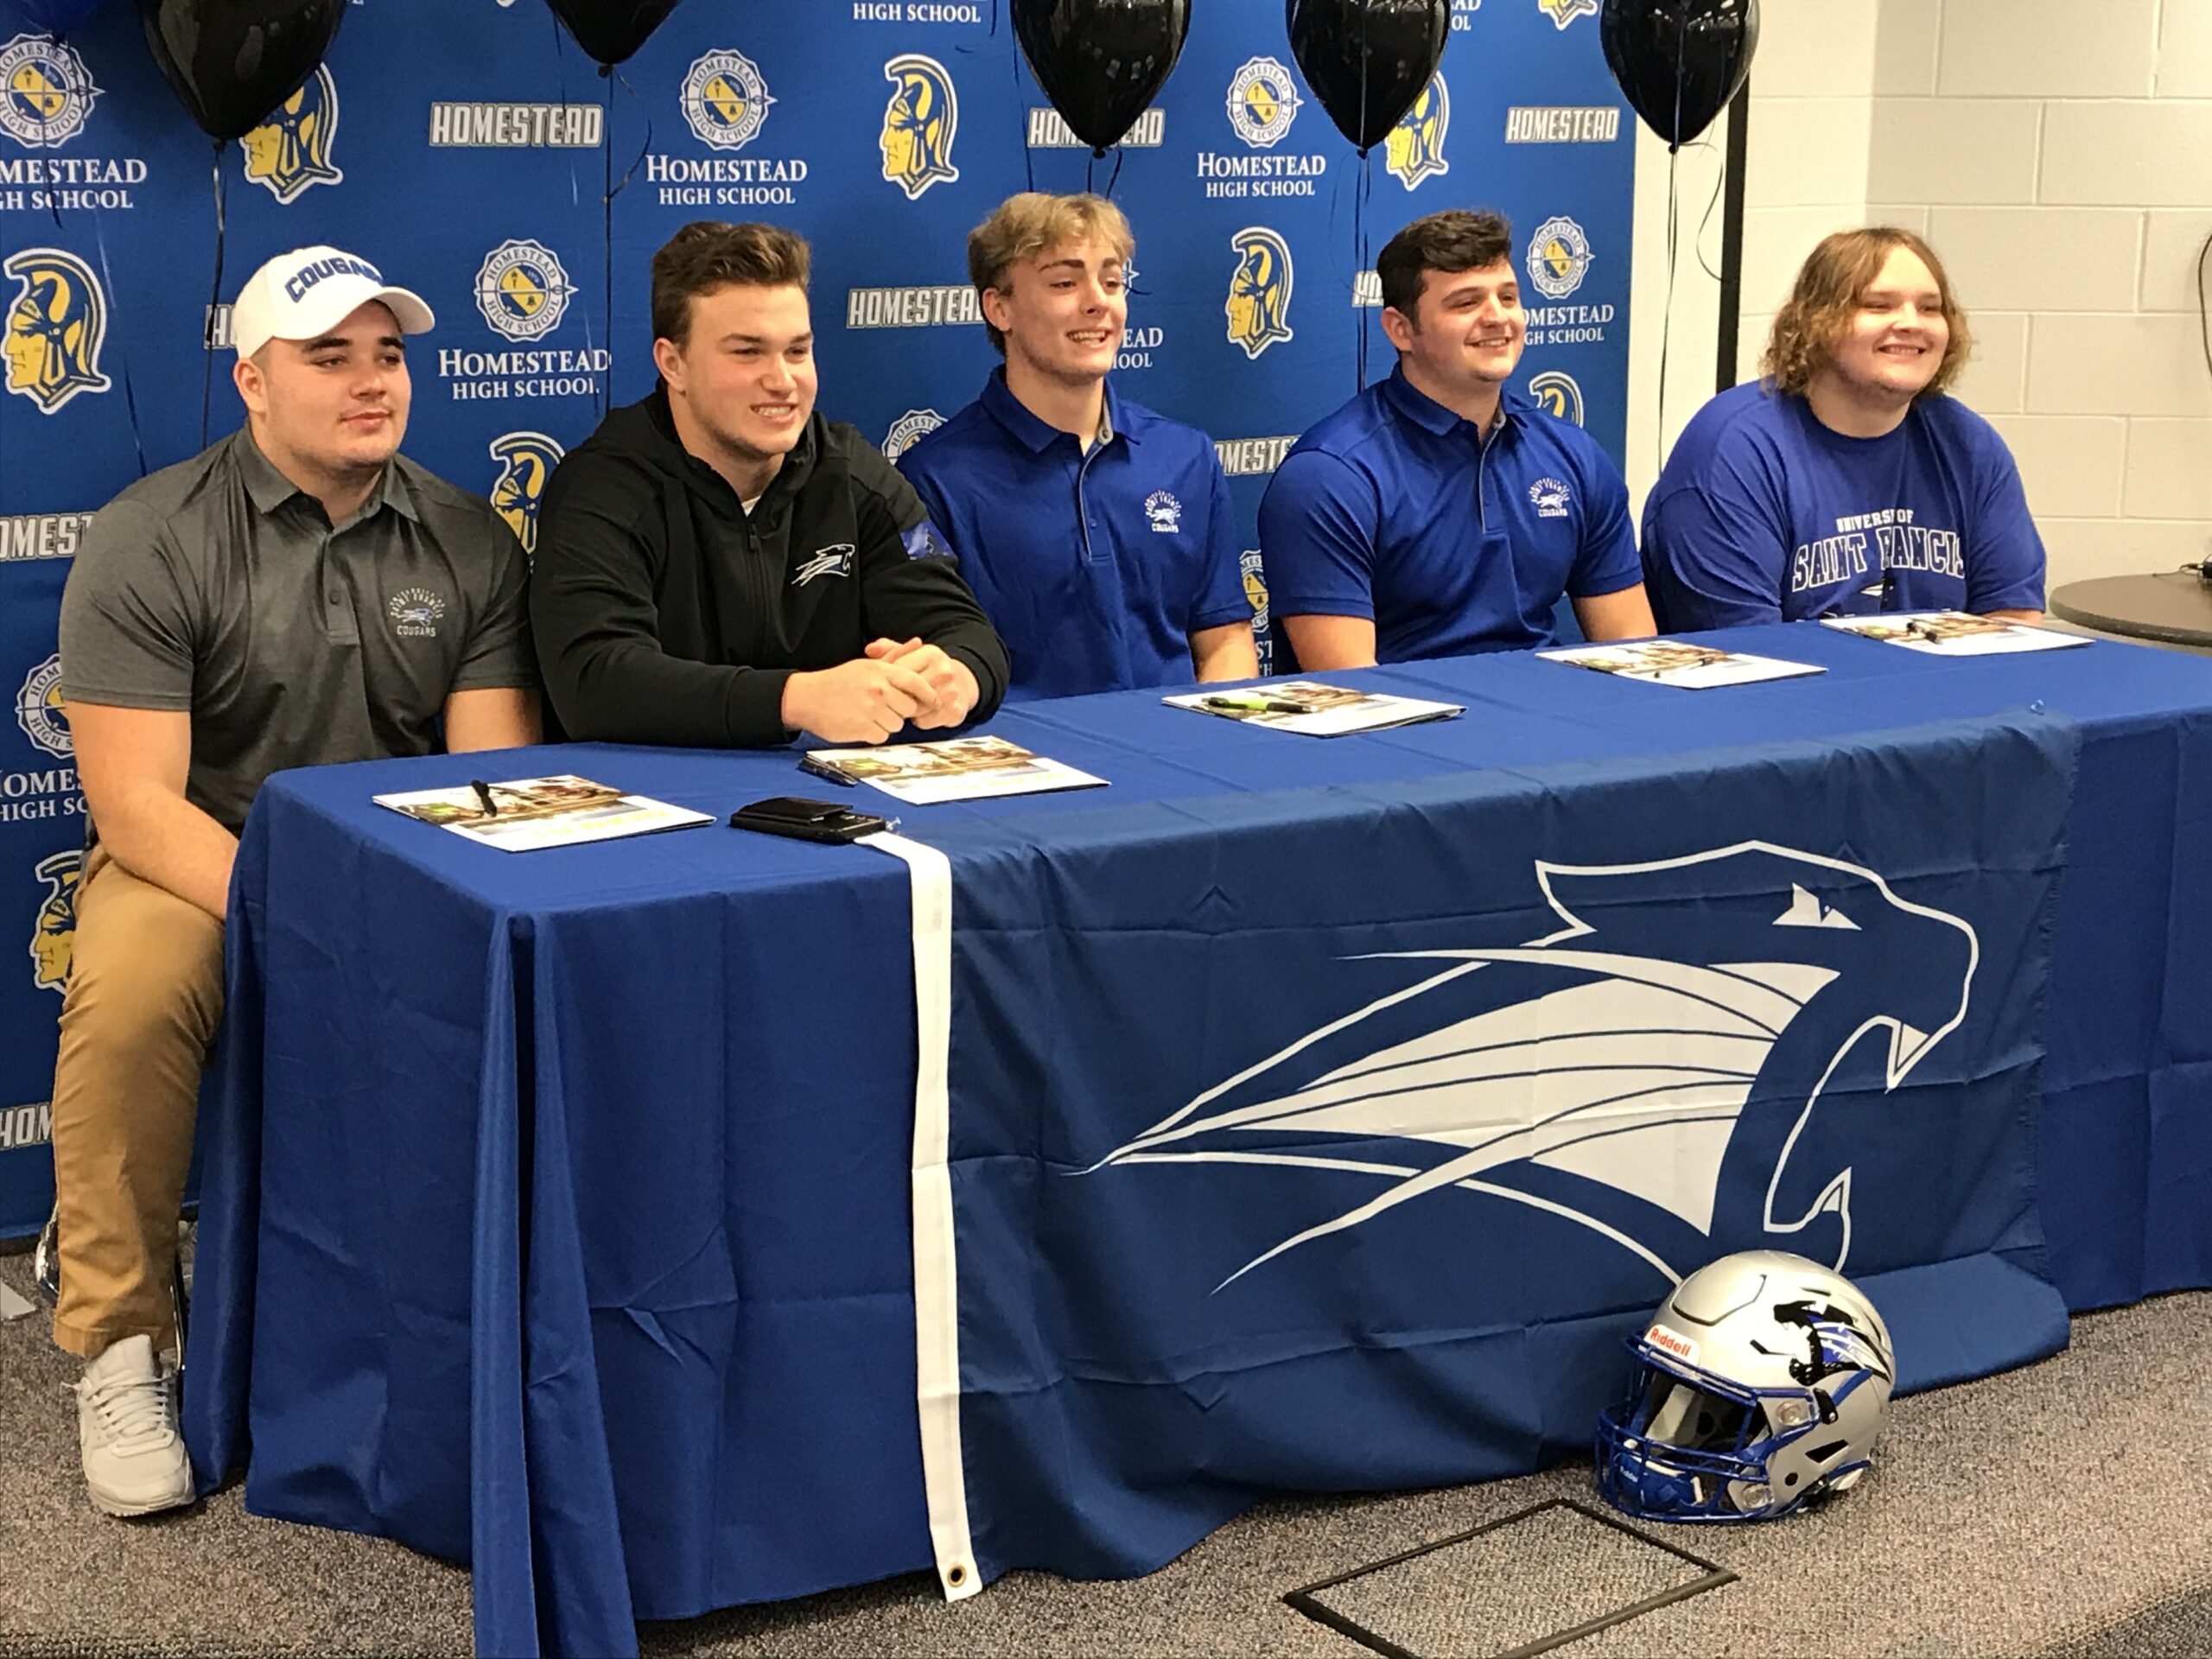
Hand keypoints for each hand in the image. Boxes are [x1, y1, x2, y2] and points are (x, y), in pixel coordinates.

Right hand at [780, 657, 933, 743]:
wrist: (807, 697)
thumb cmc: (839, 681)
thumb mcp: (866, 664)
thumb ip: (895, 655)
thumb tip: (918, 642)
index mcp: (880, 670)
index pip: (916, 682)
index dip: (929, 695)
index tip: (934, 702)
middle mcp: (878, 688)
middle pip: (909, 708)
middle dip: (901, 711)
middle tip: (885, 708)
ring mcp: (870, 709)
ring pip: (897, 724)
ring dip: (887, 724)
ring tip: (869, 715)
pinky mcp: (862, 728)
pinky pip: (882, 736)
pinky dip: (874, 734)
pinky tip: (861, 724)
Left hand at [864, 637, 978, 730]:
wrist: (963, 684)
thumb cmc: (931, 670)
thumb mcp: (914, 655)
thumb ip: (890, 650)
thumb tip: (870, 649)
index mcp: (932, 654)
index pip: (899, 670)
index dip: (889, 681)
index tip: (887, 684)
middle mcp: (944, 672)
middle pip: (906, 691)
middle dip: (898, 696)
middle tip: (896, 697)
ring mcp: (951, 692)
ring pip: (914, 708)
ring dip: (907, 710)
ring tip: (909, 703)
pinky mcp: (954, 711)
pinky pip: (924, 722)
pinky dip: (920, 720)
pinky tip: (922, 713)